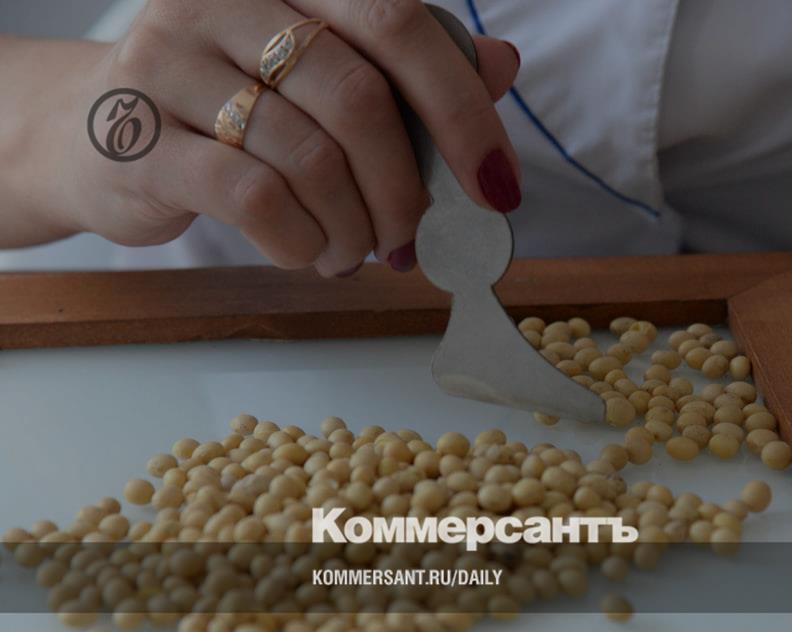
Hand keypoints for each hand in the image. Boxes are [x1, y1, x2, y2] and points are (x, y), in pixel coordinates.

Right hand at [50, 0, 519, 276]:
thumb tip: (502, 64)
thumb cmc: (231, 103)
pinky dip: (302, 241)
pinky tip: (308, 252)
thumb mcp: (323, 76)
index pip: (399, 23)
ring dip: (353, 226)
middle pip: (359, 96)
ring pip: (309, 155)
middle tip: (412, 234)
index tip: (496, 183)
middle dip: (406, 187)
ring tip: (354, 250)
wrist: (93, 132)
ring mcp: (171, 59)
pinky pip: (254, 196)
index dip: (462, 109)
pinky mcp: (137, 132)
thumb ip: (409, 67)